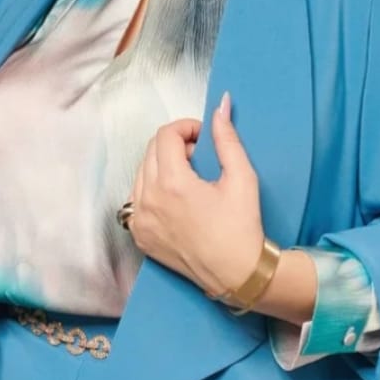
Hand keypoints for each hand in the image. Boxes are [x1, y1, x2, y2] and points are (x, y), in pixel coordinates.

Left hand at [125, 90, 265, 298]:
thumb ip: (227, 139)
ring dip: (162, 166)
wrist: (236, 274)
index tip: (203, 138)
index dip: (186, 128)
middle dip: (174, 145)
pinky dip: (152, 190)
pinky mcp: (140, 235)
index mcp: (172, 183)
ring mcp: (140, 220)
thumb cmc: (242, 227)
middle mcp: (149, 200)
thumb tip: (221, 105)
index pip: (165, 135)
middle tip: (199, 158)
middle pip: (150, 150)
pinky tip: (176, 200)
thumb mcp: (242, 177)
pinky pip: (137, 199)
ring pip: (141, 173)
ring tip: (189, 179)